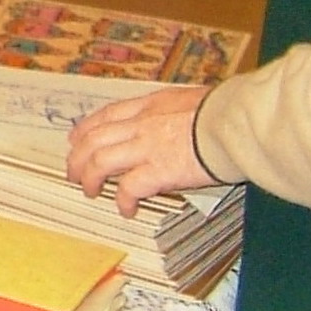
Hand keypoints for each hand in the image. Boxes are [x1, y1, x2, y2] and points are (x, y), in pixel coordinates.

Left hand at [64, 86, 214, 217]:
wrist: (235, 121)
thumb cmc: (225, 111)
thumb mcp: (192, 100)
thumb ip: (175, 111)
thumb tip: (179, 121)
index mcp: (150, 105)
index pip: (107, 115)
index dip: (86, 128)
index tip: (76, 139)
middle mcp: (141, 124)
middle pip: (94, 139)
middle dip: (78, 158)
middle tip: (74, 173)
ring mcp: (146, 147)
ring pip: (100, 162)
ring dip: (90, 179)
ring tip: (90, 192)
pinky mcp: (157, 171)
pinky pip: (128, 188)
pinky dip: (123, 201)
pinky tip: (127, 210)